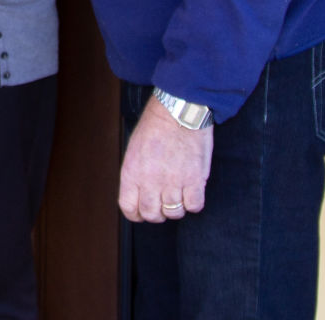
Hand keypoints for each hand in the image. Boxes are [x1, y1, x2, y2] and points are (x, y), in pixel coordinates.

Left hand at [119, 99, 211, 221]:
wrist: (178, 110)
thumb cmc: (156, 126)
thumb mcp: (134, 150)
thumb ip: (135, 174)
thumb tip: (139, 194)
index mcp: (132, 173)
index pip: (129, 209)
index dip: (136, 214)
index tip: (143, 211)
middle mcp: (150, 181)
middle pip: (152, 215)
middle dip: (158, 213)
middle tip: (163, 203)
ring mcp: (173, 182)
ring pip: (174, 213)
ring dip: (177, 207)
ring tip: (179, 194)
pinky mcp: (194, 179)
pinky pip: (195, 205)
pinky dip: (194, 202)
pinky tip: (193, 191)